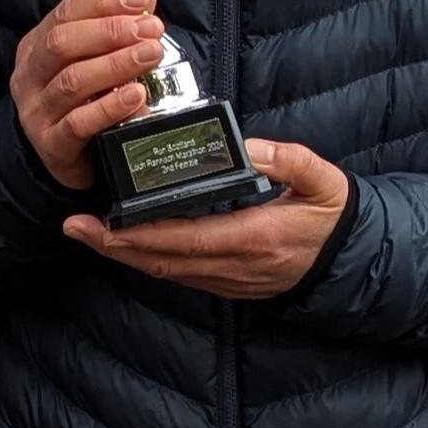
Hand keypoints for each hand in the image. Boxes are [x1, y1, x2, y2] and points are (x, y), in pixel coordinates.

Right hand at [11, 0, 170, 189]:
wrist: (68, 158)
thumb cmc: (85, 100)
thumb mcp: (94, 57)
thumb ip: (116, 22)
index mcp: (37, 46)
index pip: (65, 13)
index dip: (103, 3)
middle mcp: (30, 76)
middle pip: (62, 43)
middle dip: (111, 31)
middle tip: (150, 29)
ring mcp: (37, 111)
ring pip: (72, 82)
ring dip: (116, 64)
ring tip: (150, 55)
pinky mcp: (52, 144)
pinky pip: (79, 123)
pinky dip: (111, 107)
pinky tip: (136, 95)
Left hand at [62, 138, 351, 299]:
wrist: (352, 260)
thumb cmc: (333, 217)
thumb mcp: (323, 181)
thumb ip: (288, 160)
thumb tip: (250, 145)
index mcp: (255, 236)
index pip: (185, 237)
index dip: (139, 234)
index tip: (101, 221)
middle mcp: (235, 263)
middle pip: (163, 258)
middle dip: (114, 245)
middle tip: (74, 226)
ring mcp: (229, 278)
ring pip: (166, 270)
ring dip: (125, 254)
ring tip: (87, 232)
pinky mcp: (226, 282)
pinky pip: (179, 273)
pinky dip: (148, 259)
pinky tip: (125, 244)